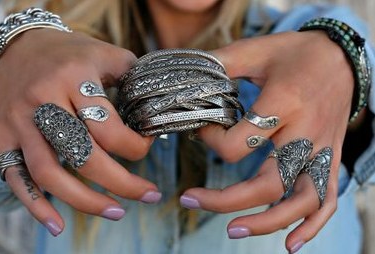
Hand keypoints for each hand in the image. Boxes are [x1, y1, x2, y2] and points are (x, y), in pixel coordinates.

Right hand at [0, 29, 160, 235]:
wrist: (19, 46)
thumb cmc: (70, 53)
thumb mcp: (105, 53)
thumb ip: (133, 77)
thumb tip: (159, 112)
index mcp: (74, 76)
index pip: (109, 127)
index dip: (136, 146)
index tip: (148, 145)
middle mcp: (43, 99)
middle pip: (83, 154)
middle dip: (122, 183)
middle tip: (150, 195)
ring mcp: (19, 120)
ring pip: (49, 172)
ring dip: (85, 201)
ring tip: (117, 213)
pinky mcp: (2, 135)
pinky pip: (15, 177)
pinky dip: (35, 205)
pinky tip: (57, 225)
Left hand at [180, 31, 352, 251]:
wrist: (341, 56)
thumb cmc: (295, 52)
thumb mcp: (256, 49)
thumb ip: (220, 64)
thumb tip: (184, 78)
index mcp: (284, 103)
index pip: (238, 143)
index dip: (209, 141)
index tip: (201, 130)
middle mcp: (306, 132)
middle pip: (268, 183)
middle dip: (225, 200)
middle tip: (191, 201)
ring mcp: (323, 150)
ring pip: (301, 201)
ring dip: (267, 223)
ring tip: (233, 231)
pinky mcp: (332, 158)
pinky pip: (329, 200)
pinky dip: (312, 227)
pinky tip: (290, 245)